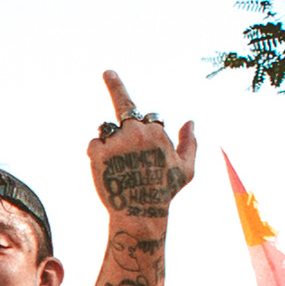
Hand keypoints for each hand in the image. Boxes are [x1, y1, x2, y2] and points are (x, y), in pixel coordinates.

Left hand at [89, 71, 197, 221]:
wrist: (140, 213)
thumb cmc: (165, 192)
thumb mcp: (186, 170)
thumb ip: (189, 143)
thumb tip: (190, 120)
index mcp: (157, 131)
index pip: (149, 116)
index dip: (147, 128)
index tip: (142, 112)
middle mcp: (136, 131)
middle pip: (124, 105)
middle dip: (115, 84)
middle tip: (107, 71)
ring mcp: (116, 139)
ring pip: (107, 129)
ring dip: (110, 141)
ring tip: (119, 165)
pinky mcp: (98, 151)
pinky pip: (94, 144)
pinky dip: (97, 155)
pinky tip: (108, 171)